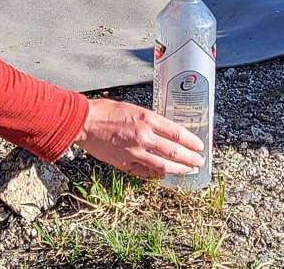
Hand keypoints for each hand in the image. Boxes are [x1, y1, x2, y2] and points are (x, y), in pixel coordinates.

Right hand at [75, 98, 204, 178]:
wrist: (84, 122)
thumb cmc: (106, 111)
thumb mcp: (134, 109)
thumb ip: (151, 121)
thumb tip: (166, 133)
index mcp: (147, 119)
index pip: (177, 133)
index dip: (191, 141)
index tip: (199, 146)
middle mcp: (144, 136)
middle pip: (174, 151)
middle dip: (190, 158)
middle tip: (199, 162)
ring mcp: (134, 152)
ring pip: (163, 165)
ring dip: (178, 169)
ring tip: (187, 171)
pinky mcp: (125, 163)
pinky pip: (145, 172)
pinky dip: (156, 174)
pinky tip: (162, 174)